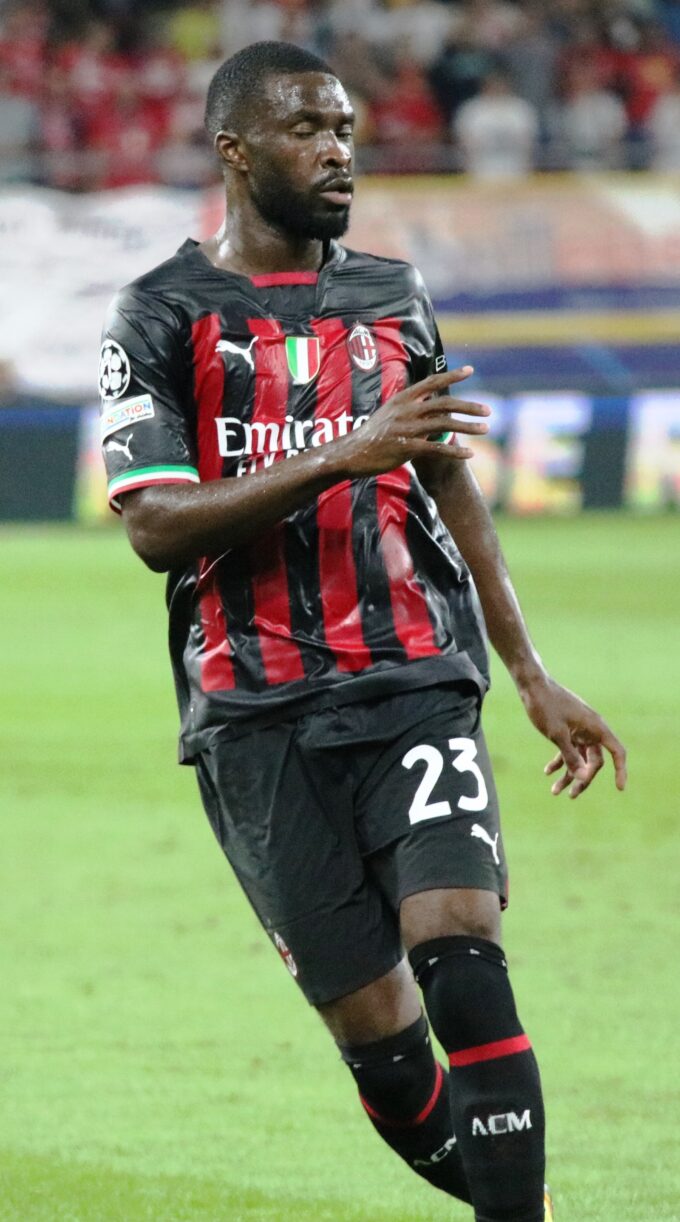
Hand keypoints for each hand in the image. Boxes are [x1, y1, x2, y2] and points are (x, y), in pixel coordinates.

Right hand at [337, 365, 489, 478]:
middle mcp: (406, 410)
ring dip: (468, 427)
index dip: (452, 376)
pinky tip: (469, 454)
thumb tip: (431, 409)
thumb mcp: (389, 414)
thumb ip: (411, 410)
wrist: (351, 453)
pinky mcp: (406, 447)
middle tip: (488, 410)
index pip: (432, 382)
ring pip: (445, 424)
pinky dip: (455, 451)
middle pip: (445, 403)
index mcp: (402, 399)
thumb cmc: (371, 436)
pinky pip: (437, 448)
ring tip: (486, 429)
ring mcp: (407, 428)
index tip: (470, 370)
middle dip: (469, 406)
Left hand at [519, 674, 626, 798]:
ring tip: (555, 792)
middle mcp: (591, 729)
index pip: (616, 752)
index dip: (620, 770)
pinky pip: (569, 750)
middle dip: (583, 779)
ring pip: (580, 758)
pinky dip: (560, 761)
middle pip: (595, 761)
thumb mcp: (557, 735)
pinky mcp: (568, 730)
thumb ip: (571, 757)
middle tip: (569, 795)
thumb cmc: (546, 706)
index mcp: (596, 728)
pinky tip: (547, 772)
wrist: (533, 686)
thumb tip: (584, 779)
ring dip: (569, 775)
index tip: (619, 788)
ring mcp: (579, 730)